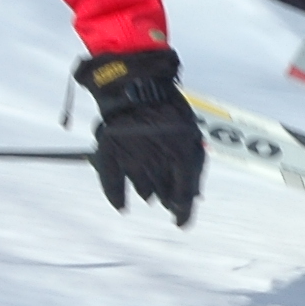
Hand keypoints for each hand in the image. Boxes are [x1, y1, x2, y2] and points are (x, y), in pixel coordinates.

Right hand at [76, 48, 203, 225]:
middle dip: (168, 199)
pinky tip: (123, 205)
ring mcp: (131, 158)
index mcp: (180, 154)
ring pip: (143, 189)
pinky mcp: (110, 154)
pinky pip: (112, 183)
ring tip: (151, 194)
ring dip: (149, 193)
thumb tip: (194, 197)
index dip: (184, 212)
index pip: (184, 194)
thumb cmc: (167, 106)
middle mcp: (156, 161)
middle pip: (164, 194)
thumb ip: (194, 165)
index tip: (181, 224)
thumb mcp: (190, 132)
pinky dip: (117, 196)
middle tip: (168, 200)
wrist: (135, 82)